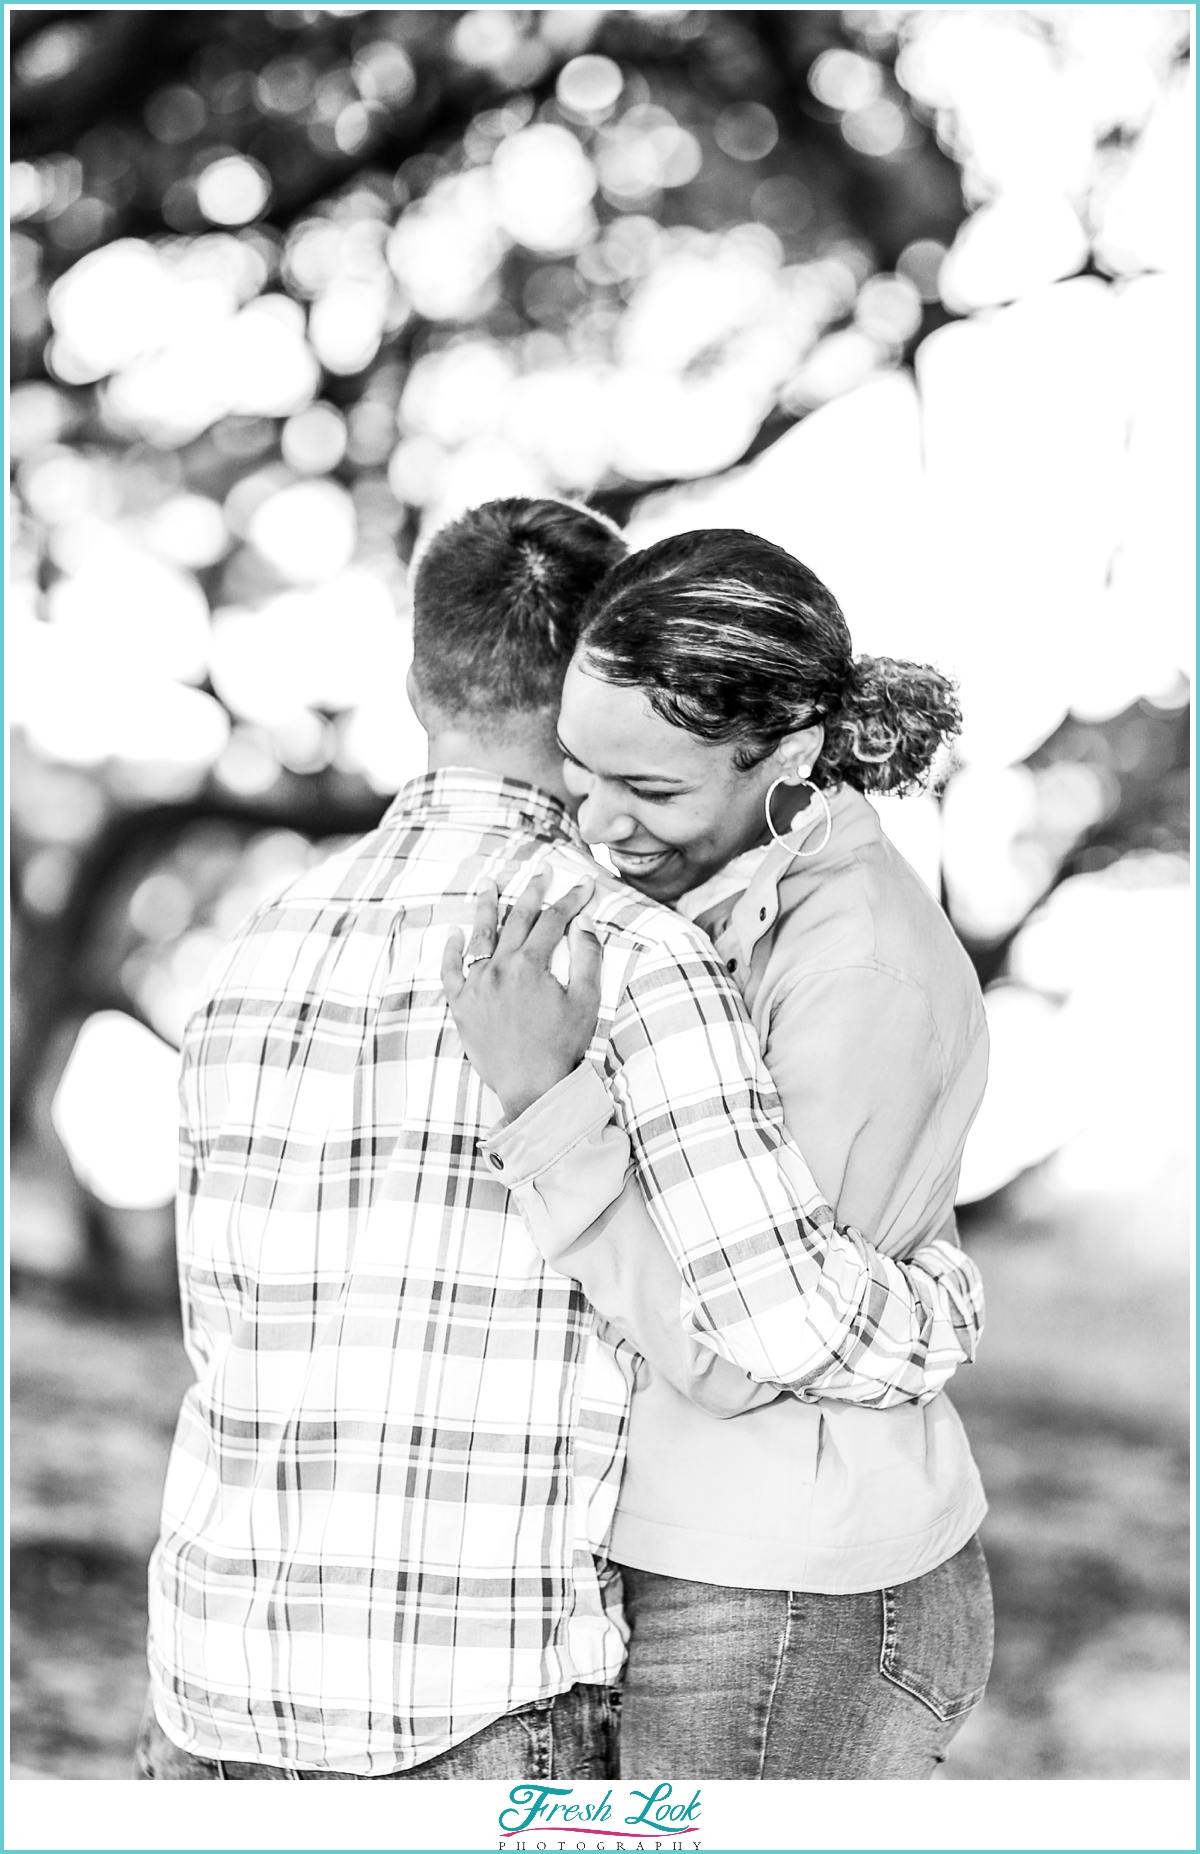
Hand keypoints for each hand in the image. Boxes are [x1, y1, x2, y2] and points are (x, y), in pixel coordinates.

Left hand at [441, 872, 602, 1118]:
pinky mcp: (462, 1005)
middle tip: (543, 872)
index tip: (584, 885)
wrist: (532, 1087)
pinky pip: (451, 971)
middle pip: (517, 919)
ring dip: (487, 907)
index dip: (570, 900)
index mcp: (530, 965)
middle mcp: (499, 968)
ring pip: (480, 936)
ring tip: (490, 884)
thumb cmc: (562, 1046)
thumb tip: (583, 922)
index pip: (552, 920)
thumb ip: (587, 957)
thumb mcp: (586, 1000)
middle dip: (534, 892)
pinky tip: (455, 934)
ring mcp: (476, 985)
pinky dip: (452, 951)